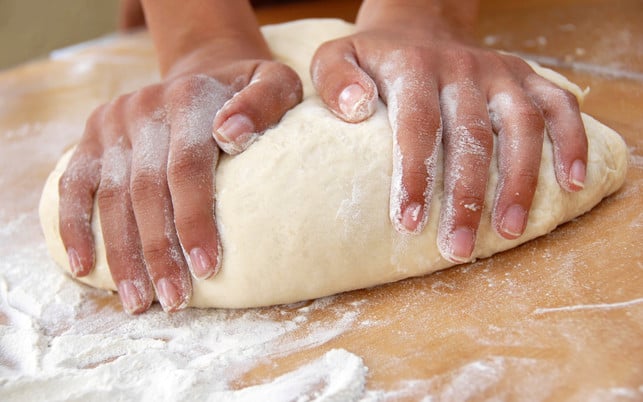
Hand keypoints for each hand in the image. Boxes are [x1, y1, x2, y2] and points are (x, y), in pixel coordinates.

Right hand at [58, 40, 301, 313]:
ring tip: (137, 301)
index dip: (195, 220)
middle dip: (158, 251)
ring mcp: (114, 121)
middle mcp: (146, 107)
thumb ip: (265, 103)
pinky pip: (74, 184)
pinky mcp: (92, 135)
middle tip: (173, 301)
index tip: (207, 269)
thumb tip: (230, 135)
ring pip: (110, 195)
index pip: (188, 167)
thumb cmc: (248, 94)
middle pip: (146, 189)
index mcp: (191, 98)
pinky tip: (83, 267)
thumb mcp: (276, 84)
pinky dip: (74, 226)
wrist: (205, 74)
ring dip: (121, 253)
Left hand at [310, 1, 586, 262]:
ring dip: (519, 180)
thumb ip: (335, 80)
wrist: (418, 25)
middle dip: (466, 196)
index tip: (411, 222)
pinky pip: (559, 104)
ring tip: (509, 231)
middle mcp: (461, 68)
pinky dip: (572, 141)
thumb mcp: (336, 57)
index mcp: (413, 67)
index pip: (418, 124)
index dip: (417, 174)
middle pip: (470, 135)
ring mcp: (499, 72)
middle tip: (457, 248)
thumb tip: (355, 109)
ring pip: (519, 124)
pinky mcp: (526, 75)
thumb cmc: (374, 58)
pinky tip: (573, 183)